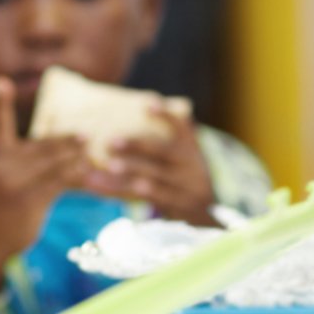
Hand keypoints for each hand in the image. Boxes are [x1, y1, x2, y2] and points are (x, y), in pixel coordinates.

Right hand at [0, 77, 85, 292]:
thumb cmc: (1, 205)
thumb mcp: (3, 177)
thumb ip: (23, 160)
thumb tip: (66, 147)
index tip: (0, 82)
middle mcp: (0, 165)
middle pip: (41, 145)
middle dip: (67, 139)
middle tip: (91, 132)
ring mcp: (12, 183)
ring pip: (54, 163)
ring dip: (79, 157)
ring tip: (98, 149)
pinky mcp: (28, 200)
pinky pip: (61, 184)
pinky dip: (81, 179)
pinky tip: (95, 177)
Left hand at [82, 106, 216, 225]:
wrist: (203, 211)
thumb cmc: (183, 173)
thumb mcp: (186, 152)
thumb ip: (178, 131)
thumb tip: (170, 102)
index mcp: (190, 149)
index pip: (181, 128)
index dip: (166, 116)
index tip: (147, 105)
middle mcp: (190, 166)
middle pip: (163, 153)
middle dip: (137, 146)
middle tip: (111, 141)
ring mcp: (184, 187)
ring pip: (154, 177)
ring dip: (131, 171)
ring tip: (110, 166)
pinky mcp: (174, 205)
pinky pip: (147, 198)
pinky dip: (127, 191)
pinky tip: (110, 186)